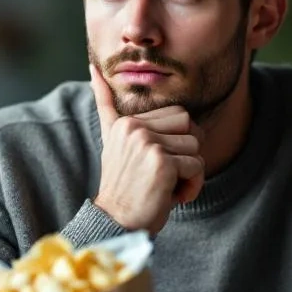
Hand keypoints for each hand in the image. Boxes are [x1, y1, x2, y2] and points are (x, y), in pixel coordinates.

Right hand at [89, 64, 203, 233]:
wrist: (115, 222)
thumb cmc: (123, 185)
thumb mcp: (112, 141)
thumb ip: (106, 105)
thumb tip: (94, 69)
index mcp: (126, 121)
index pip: (177, 116)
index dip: (176, 144)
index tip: (156, 165)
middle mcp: (135, 128)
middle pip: (190, 126)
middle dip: (187, 153)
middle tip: (167, 176)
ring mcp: (148, 143)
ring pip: (196, 147)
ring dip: (190, 173)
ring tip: (167, 187)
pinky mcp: (162, 162)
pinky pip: (197, 166)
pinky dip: (192, 186)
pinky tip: (172, 197)